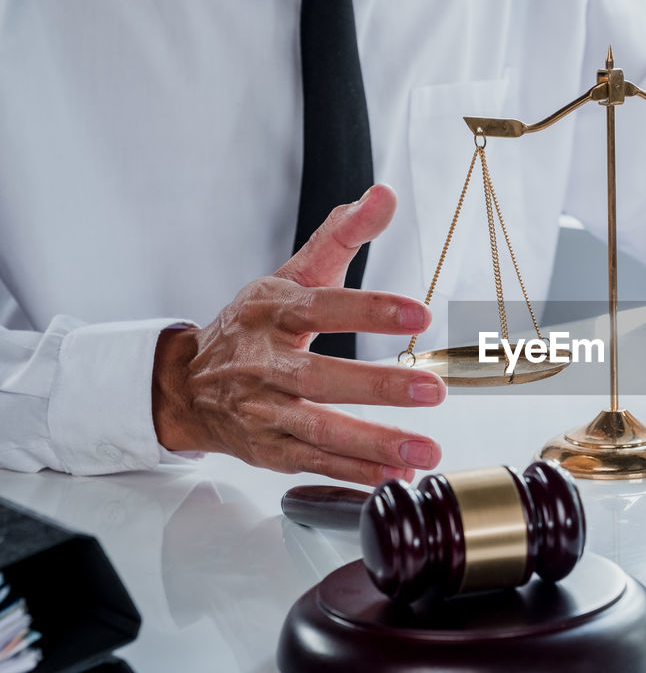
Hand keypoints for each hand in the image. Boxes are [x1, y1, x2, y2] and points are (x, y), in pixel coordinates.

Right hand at [151, 184, 443, 484]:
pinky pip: (316, 464)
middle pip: (320, 377)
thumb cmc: (252, 326)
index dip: (370, 311)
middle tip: (432, 390)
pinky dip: (355, 474)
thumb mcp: (291, 275)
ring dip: (374, 444)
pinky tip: (394, 476)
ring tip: (424, 452)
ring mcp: (263, 412)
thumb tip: (383, 196)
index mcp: (272, 313)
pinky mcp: (269, 450)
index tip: (418, 315)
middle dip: (378, 386)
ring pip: (319, 430)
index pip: (323, 307)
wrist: (186, 385)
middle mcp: (263, 365)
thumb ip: (341, 236)